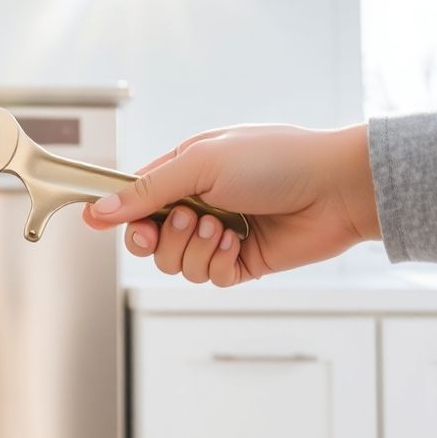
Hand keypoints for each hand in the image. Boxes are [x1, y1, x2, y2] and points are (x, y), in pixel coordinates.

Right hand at [82, 123, 379, 285]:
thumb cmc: (276, 160)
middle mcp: (196, 205)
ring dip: (193, 249)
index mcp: (183, 173)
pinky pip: (206, 278)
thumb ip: (148, 190)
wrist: (336, 188)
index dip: (117, 215)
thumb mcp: (201, 164)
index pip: (133, 201)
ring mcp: (217, 236)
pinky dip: (216, 263)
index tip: (100, 223)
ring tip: (222, 227)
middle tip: (183, 222)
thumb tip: (100, 209)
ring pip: (174, 264)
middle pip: (147, 241)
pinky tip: (238, 243)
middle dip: (159, 238)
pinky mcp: (239, 262)